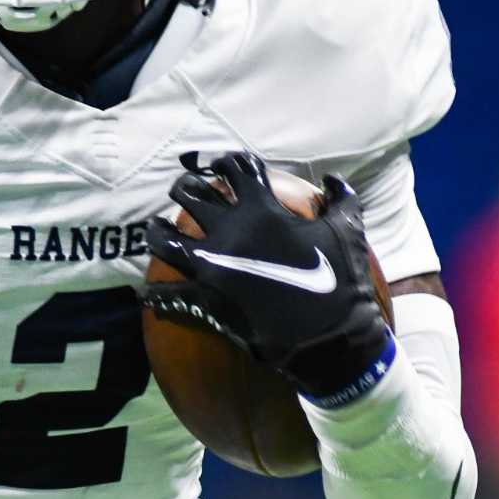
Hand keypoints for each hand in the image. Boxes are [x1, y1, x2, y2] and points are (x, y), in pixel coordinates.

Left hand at [142, 151, 389, 397]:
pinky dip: (157, 296)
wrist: (330, 336)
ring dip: (156, 231)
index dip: (228, 162)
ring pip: (163, 239)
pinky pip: (169, 295)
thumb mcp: (349, 232)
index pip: (236, 168)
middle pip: (190, 193)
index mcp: (262, 209)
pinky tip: (150, 295)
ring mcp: (213, 265)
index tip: (223, 165)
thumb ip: (342, 200)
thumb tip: (335, 180)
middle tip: (187, 190)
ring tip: (155, 229)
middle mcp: (230, 230)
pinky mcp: (206, 298)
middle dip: (186, 187)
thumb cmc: (339, 281)